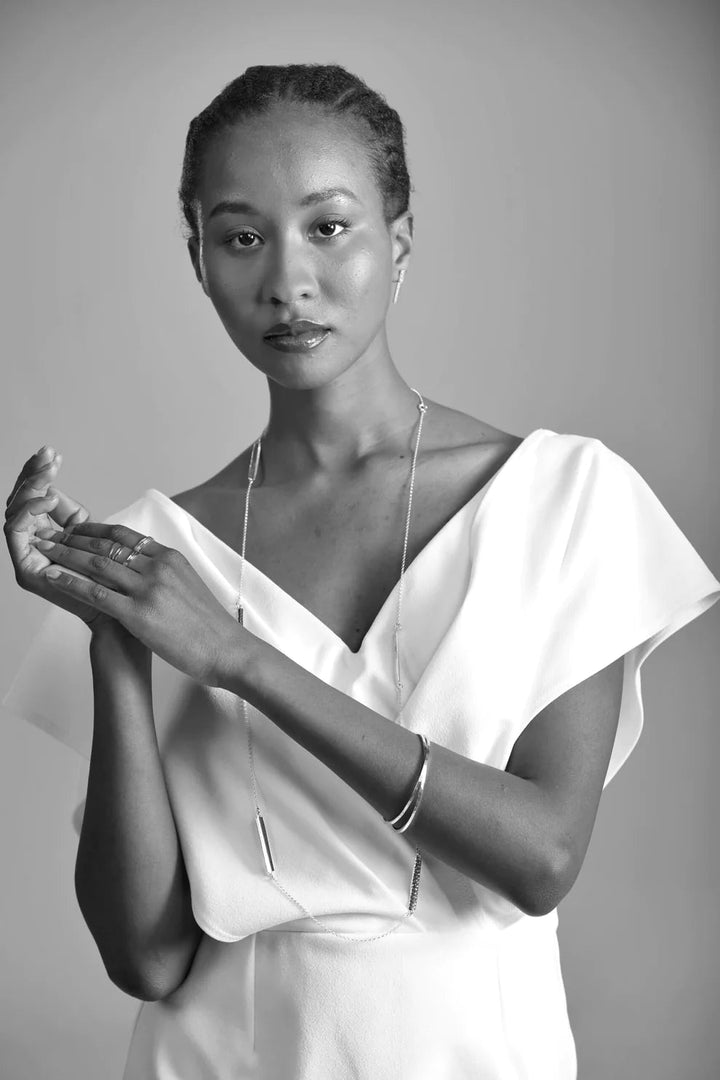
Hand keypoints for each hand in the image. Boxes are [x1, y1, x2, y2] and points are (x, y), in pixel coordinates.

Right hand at [4, 445, 115, 633]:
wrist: (121, 617)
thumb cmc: (115, 580)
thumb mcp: (95, 537)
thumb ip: (75, 516)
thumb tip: (55, 486)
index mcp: (49, 535)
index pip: (35, 497)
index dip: (39, 473)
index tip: (52, 452)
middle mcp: (33, 545)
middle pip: (20, 501)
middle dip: (32, 474)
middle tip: (46, 454)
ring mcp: (27, 557)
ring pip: (14, 510)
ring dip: (30, 487)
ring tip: (47, 473)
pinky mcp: (24, 569)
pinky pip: (14, 530)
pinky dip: (29, 510)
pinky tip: (49, 497)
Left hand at [30, 520, 243, 684]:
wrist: (227, 650)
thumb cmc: (210, 626)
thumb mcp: (190, 586)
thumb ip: (164, 574)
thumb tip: (142, 570)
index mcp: (170, 558)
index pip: (124, 535)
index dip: (94, 529)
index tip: (73, 529)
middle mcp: (158, 567)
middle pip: (106, 545)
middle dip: (71, 538)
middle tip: (47, 534)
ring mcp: (148, 590)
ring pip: (97, 564)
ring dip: (65, 554)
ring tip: (42, 549)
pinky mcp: (139, 614)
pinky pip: (96, 594)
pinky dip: (70, 583)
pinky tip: (52, 577)